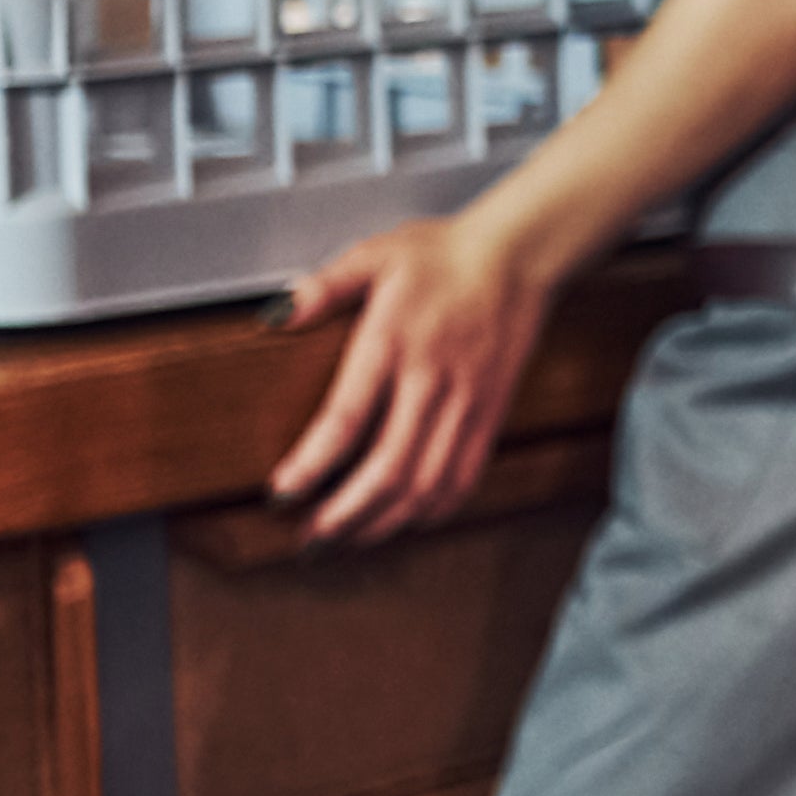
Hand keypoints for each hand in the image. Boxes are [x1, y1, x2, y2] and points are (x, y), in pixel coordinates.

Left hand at [271, 208, 558, 541]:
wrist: (519, 255)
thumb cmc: (443, 254)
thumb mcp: (375, 254)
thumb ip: (324, 287)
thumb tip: (276, 316)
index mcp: (394, 341)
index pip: (348, 418)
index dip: (314, 464)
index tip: (283, 492)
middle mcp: (433, 380)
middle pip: (389, 469)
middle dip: (346, 515)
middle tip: (311, 539)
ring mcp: (467, 403)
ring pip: (427, 484)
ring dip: (385, 522)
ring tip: (348, 540)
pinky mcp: (491, 414)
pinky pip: (464, 477)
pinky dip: (432, 510)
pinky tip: (405, 520)